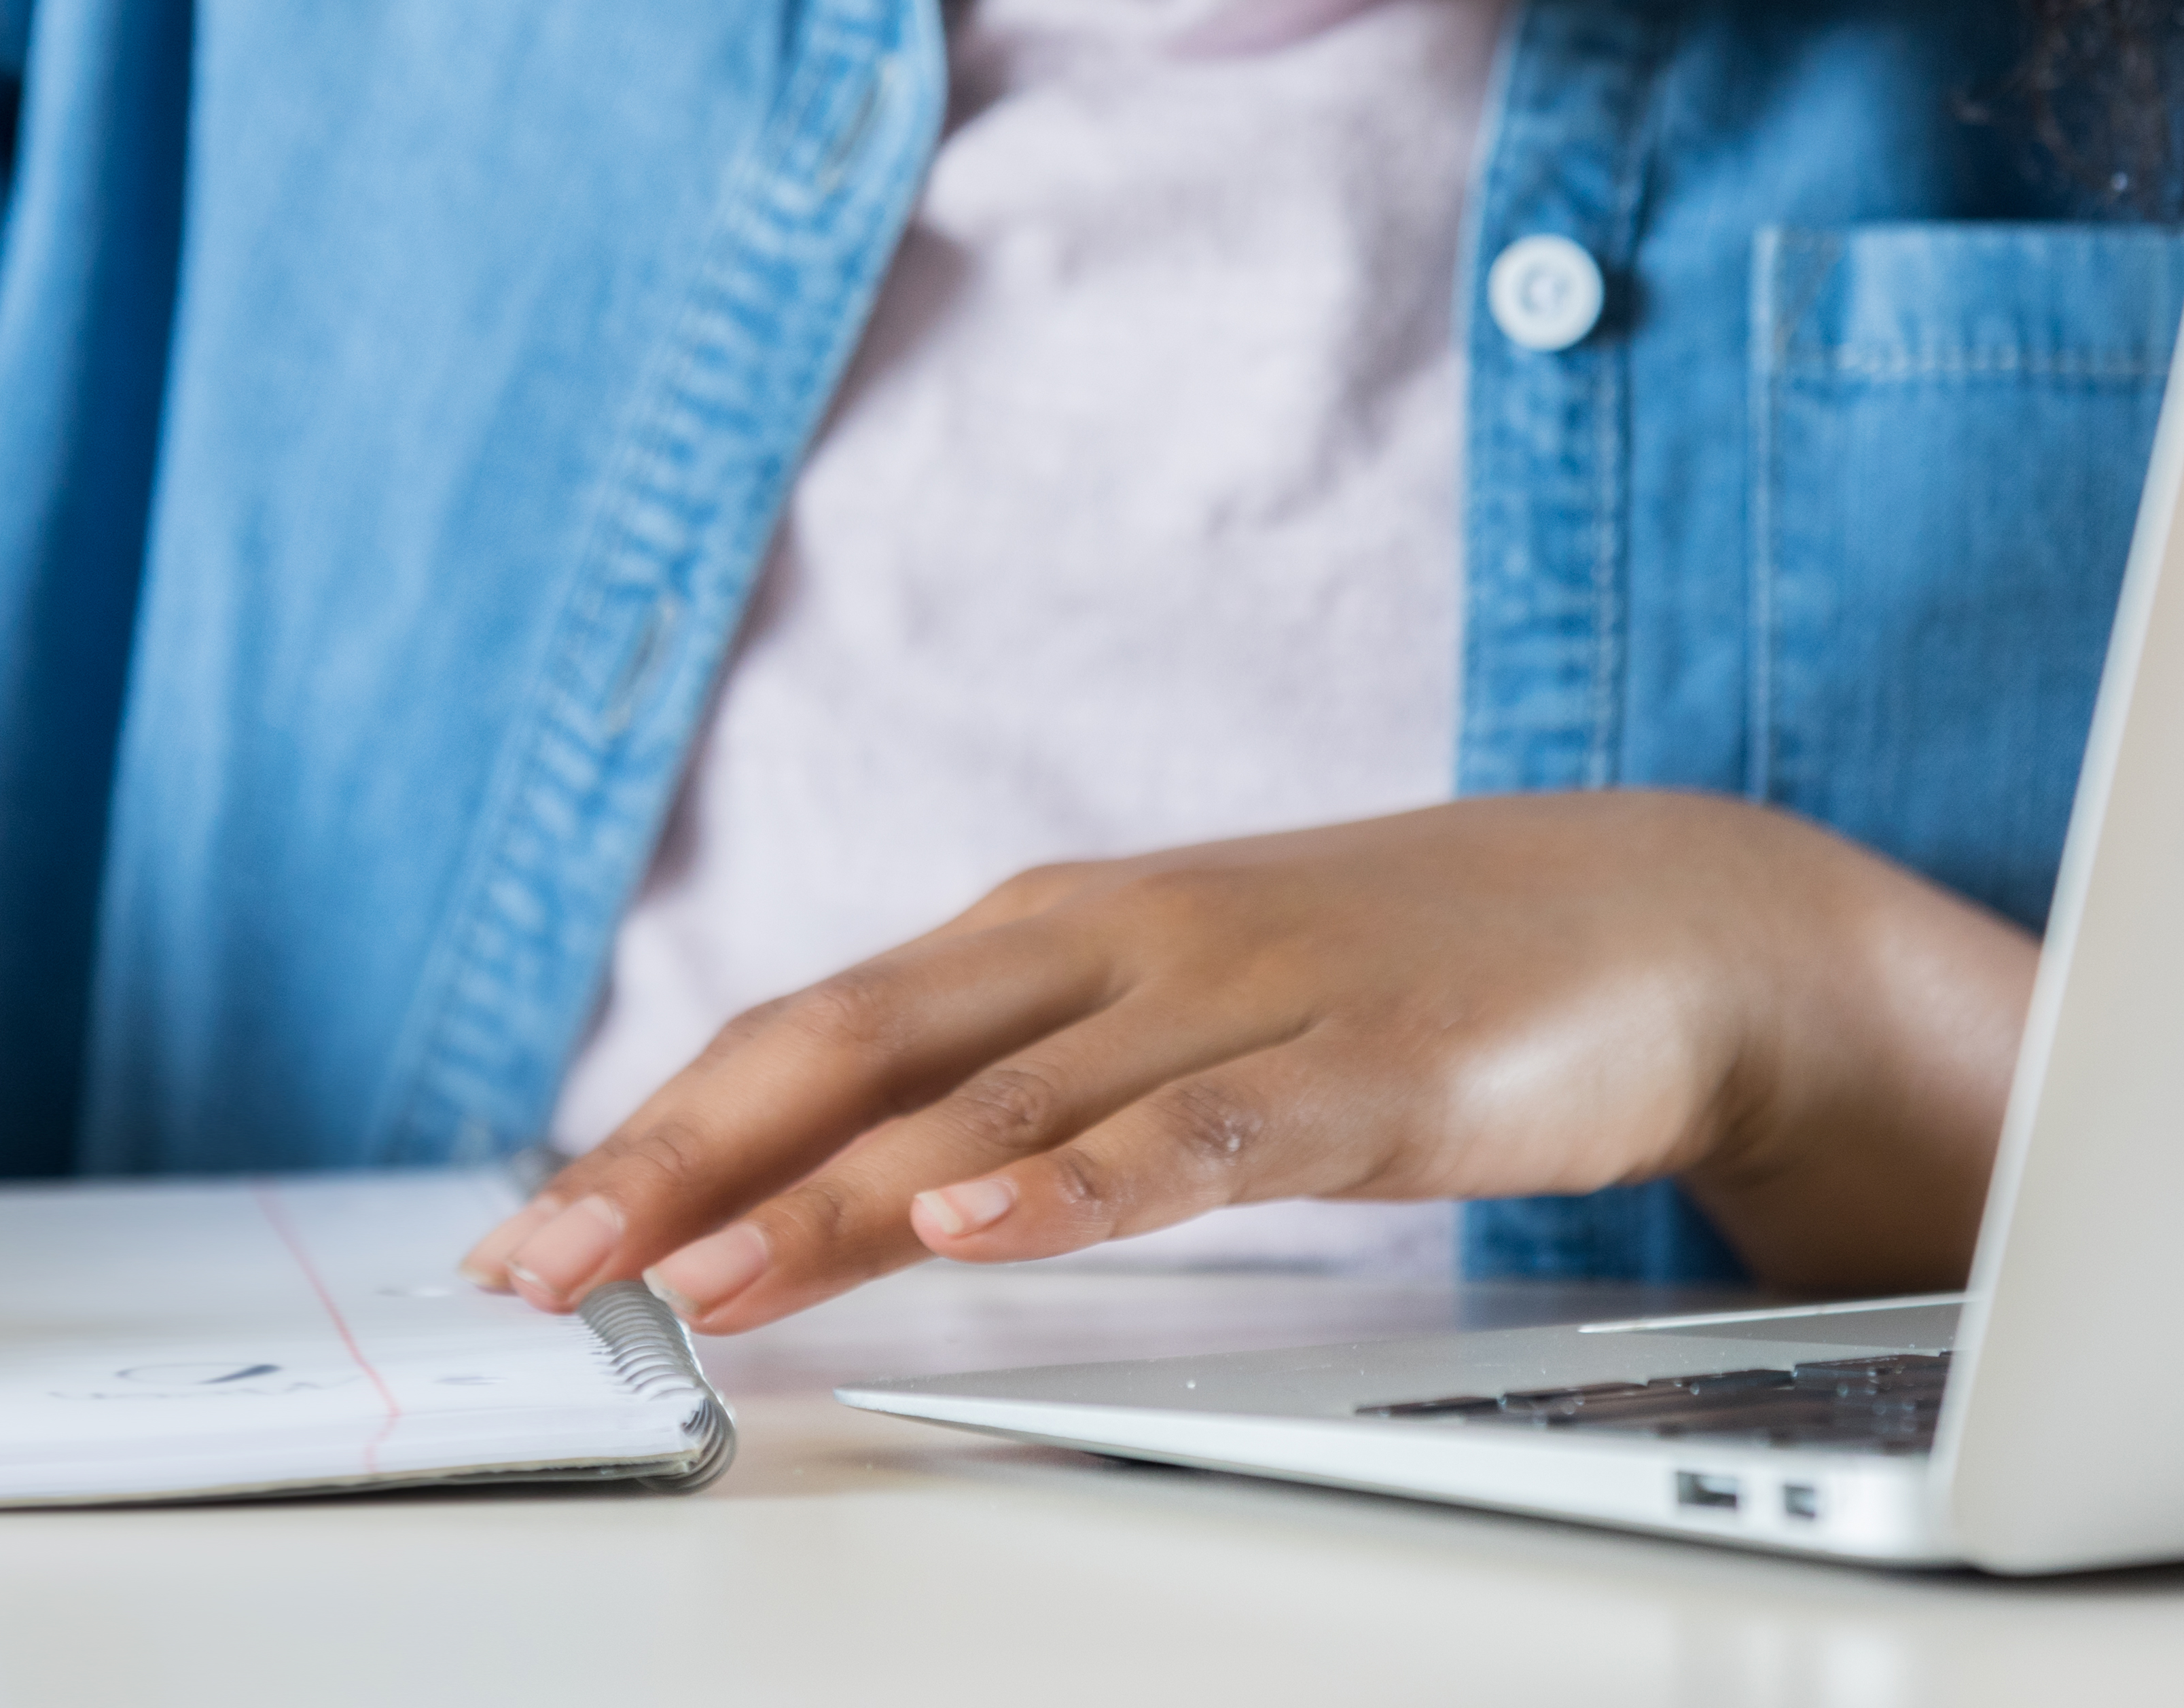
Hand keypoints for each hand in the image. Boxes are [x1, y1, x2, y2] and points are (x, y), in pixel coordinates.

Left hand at [466, 792, 2033, 1334]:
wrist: (1652, 913)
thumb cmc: (1380, 981)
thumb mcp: (1165, 1020)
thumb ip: (1014, 1090)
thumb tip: (831, 1184)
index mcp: (1041, 935)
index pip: (802, 1031)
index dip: (654, 1125)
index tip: (531, 1227)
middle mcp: (1104, 946)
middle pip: (844, 1051)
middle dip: (674, 1158)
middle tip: (544, 1262)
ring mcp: (1228, 999)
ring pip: (986, 1107)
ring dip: (824, 1194)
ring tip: (695, 1269)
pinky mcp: (1353, 1071)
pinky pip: (1187, 1139)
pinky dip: (1070, 1184)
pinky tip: (976, 1227)